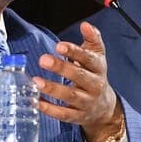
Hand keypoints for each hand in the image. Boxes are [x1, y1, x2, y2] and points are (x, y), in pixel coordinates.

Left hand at [33, 22, 123, 141]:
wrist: (104, 106)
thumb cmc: (95, 75)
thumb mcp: (97, 56)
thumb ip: (92, 38)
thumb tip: (86, 25)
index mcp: (99, 67)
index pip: (88, 58)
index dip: (74, 52)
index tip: (59, 46)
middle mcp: (95, 85)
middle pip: (79, 76)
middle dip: (61, 68)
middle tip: (43, 59)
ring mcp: (87, 102)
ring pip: (71, 96)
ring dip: (53, 88)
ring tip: (36, 81)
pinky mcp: (78, 116)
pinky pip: (63, 114)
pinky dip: (49, 109)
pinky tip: (36, 101)